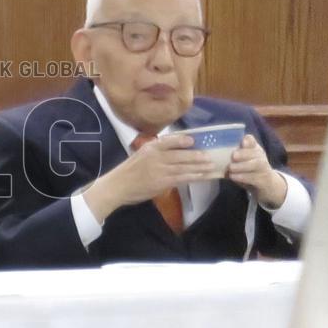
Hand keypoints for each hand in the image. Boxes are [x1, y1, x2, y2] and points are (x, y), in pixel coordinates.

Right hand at [83, 134, 213, 220]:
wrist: (117, 186)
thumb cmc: (128, 172)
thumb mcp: (139, 156)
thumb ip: (154, 154)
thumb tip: (173, 153)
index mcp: (150, 148)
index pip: (169, 140)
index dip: (183, 140)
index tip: (194, 140)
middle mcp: (156, 156)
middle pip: (181, 154)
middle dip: (197, 155)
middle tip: (209, 155)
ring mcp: (160, 169)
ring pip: (184, 166)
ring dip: (199, 166)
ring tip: (210, 165)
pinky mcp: (162, 182)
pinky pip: (182, 178)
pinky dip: (193, 176)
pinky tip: (201, 176)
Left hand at [227, 134, 286, 207]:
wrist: (266, 185)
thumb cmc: (248, 171)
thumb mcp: (240, 162)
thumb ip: (231, 158)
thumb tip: (212, 157)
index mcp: (253, 149)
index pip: (252, 141)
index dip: (249, 140)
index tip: (243, 142)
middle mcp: (260, 157)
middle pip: (255, 152)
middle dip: (244, 153)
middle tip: (233, 156)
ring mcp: (264, 168)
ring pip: (256, 164)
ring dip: (242, 166)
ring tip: (230, 168)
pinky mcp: (264, 180)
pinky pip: (255, 177)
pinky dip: (243, 177)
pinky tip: (233, 177)